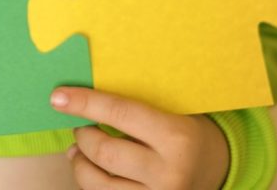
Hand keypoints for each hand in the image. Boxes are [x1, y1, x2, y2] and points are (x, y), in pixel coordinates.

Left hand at [51, 86, 229, 189]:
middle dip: (82, 136)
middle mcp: (168, 172)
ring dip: (80, 164)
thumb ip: (135, 105)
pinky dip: (92, 183)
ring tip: (77, 150)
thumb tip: (85, 96)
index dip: (85, 104)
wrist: (218, 167)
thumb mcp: (171, 111)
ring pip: (100, 184)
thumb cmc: (187, 129)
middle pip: (105, 152)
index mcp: (175, 136)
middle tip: (79, 127)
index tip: (58, 97)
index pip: (120, 114)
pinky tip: (90, 170)